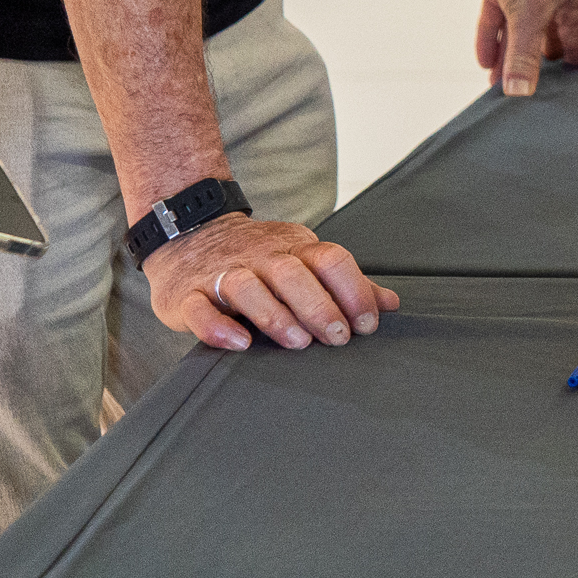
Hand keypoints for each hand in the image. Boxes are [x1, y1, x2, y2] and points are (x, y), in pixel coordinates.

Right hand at [144, 212, 399, 353]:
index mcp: (293, 248)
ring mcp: (222, 274)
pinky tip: (240, 343)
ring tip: (297, 342)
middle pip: (292, 272)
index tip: (367, 324)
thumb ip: (345, 284)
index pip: (329, 259)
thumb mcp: (303, 260)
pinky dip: (218, 327)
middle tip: (338, 338)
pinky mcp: (187, 295)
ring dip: (275, 314)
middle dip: (319, 306)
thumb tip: (391, 303)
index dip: (352, 289)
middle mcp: (259, 257)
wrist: (189, 235)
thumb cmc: (258, 257)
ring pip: (248, 287)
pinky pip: (199, 309)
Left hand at [467, 0, 577, 95]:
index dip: (571, 70)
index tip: (563, 97)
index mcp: (574, 3)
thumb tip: (520, 92)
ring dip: (509, 58)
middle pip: (547, 43)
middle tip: (527, 96)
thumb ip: (524, 55)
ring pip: (519, 34)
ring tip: (498, 89)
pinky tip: (485, 62)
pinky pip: (498, 20)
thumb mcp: (528, 14)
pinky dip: (492, 39)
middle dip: (536, 68)